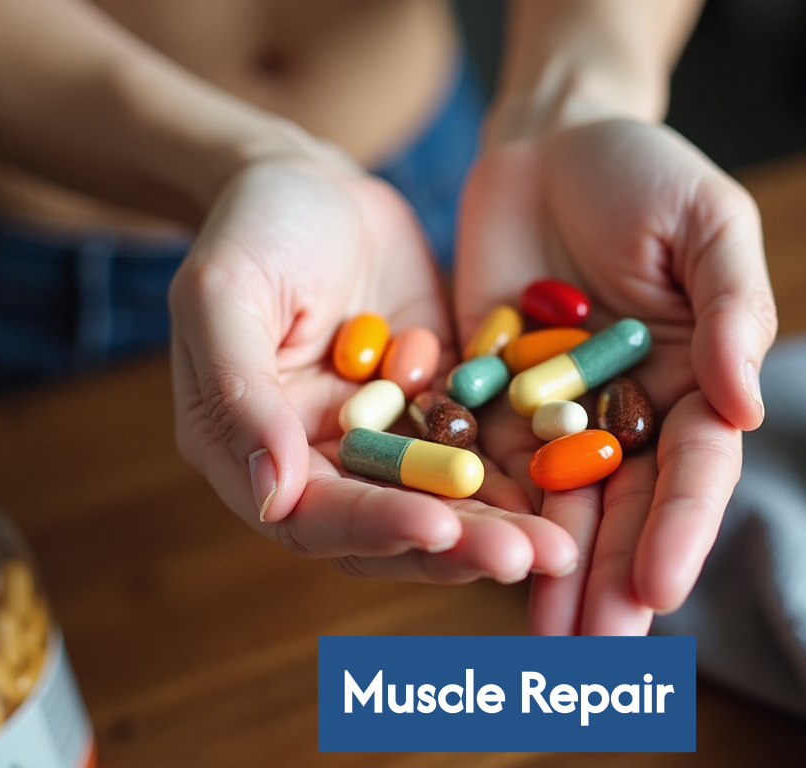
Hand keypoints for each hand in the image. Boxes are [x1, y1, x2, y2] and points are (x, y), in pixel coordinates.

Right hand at [170, 158, 577, 583]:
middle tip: (530, 557)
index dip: (376, 526)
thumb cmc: (252, 228)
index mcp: (254, 455)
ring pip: (449, 501)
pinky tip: (581, 481)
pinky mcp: (441, 411)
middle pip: (394, 526)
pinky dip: (527, 469)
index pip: (316, 515)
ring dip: (504, 524)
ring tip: (564, 543)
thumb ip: (239, 393)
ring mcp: (390, 441)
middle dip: (461, 545)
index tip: (438, 529)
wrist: (312, 183)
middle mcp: (324, 465)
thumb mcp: (225, 292)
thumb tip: (269, 497)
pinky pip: (486, 448)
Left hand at [457, 119, 776, 633]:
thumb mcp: (709, 222)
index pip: (696, 468)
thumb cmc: (646, 171)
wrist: (551, 140)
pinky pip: (484, 462)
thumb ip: (733, 309)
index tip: (662, 587)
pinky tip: (471, 563)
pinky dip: (482, 514)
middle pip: (625, 507)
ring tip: (542, 643)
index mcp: (696, 382)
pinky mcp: (490, 399)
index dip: (682, 527)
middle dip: (614, 578)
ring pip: (556, 505)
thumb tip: (746, 407)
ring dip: (550, 573)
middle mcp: (629, 413)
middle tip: (598, 651)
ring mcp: (557, 414)